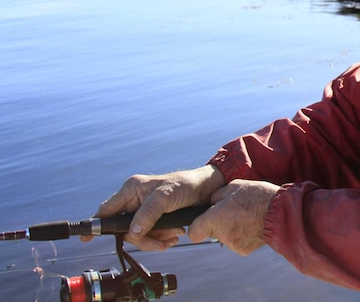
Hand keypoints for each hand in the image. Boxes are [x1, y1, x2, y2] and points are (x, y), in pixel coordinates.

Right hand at [83, 165, 225, 250]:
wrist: (207, 189)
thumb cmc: (186, 185)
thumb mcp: (166, 197)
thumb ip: (148, 213)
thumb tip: (132, 231)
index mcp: (131, 189)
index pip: (106, 210)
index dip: (96, 225)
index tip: (86, 239)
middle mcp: (134, 199)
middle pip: (125, 230)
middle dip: (144, 238)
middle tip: (163, 240)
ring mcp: (144, 210)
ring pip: (139, 235)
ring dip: (157, 239)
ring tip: (175, 235)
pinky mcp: (155, 218)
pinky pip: (151, 235)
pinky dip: (162, 238)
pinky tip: (175, 235)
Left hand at [187, 179, 279, 255]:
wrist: (280, 212)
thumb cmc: (257, 196)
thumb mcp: (234, 186)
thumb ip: (217, 196)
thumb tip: (211, 203)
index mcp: (214, 219)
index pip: (194, 232)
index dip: (197, 226)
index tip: (204, 221)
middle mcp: (221, 234)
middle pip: (211, 232)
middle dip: (218, 223)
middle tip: (233, 211)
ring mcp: (232, 244)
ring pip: (225, 237)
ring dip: (231, 228)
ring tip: (246, 216)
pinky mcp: (243, 250)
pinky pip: (237, 242)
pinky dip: (242, 235)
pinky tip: (252, 224)